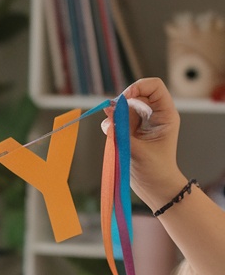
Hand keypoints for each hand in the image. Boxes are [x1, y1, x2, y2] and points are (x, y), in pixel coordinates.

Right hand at [100, 78, 182, 210]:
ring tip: (111, 130)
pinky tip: (110, 134)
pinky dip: (111, 124)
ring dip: (115, 115)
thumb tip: (108, 110)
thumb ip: (120, 129)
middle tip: (111, 115)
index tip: (123, 99)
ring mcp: (142, 122)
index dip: (138, 87)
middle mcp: (155, 114)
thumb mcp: (136, 149)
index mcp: (166, 114)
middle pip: (137, 94)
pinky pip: (118, 119)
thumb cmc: (155, 171)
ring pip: (125, 107)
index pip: (154, 87)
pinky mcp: (131, 130)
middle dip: (121, 102)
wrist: (155, 188)